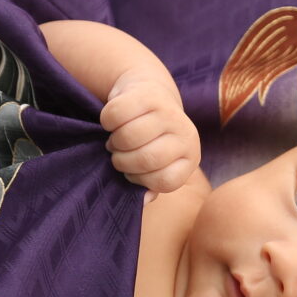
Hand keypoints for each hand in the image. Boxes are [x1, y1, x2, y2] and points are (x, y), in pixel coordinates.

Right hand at [102, 74, 200, 192]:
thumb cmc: (149, 140)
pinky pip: (116, 115)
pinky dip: (107, 121)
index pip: (163, 181)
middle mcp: (186, 134)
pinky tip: (112, 122)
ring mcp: (169, 112)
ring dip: (114, 141)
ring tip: (116, 140)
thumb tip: (142, 201)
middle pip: (146, 159)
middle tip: (118, 154)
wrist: (149, 94)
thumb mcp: (156, 165)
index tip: (132, 172)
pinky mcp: (149, 94)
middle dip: (123, 161)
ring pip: (129, 136)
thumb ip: (150, 185)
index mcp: (190, 157)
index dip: (139, 180)